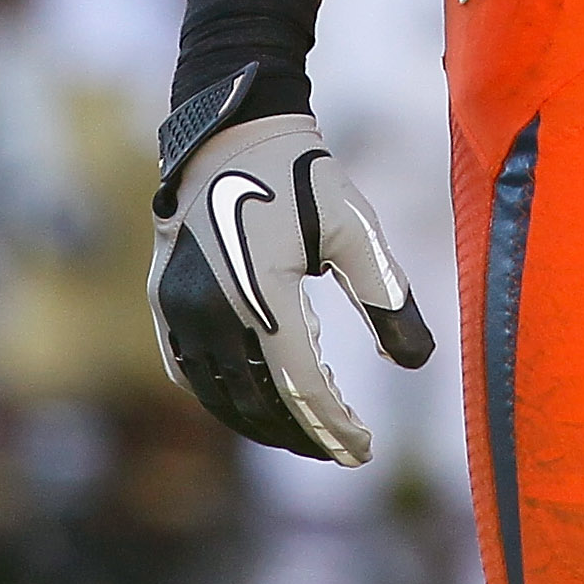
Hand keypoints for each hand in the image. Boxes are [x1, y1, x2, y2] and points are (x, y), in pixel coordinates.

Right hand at [149, 96, 433, 463]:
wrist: (235, 130)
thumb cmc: (306, 176)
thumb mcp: (356, 230)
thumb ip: (387, 296)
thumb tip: (418, 363)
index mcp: (263, 295)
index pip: (302, 387)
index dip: (335, 427)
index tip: (364, 452)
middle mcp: (212, 311)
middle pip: (258, 403)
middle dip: (302, 434)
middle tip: (340, 447)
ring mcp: (180, 309)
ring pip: (219, 396)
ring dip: (262, 422)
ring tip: (304, 432)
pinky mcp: (164, 301)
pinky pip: (190, 371)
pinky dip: (223, 395)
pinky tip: (255, 398)